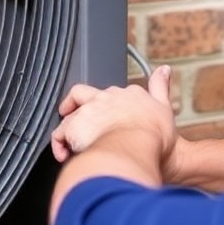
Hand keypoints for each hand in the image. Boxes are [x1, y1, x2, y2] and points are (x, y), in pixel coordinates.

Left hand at [51, 65, 175, 163]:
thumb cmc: (153, 134)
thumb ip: (161, 86)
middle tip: (77, 118)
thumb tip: (164, 69)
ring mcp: (88, 111)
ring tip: (69, 144)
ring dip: (68, 127)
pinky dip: (59, 144)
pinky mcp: (74, 127)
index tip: (109, 114)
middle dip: (77, 104)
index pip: (114, 93)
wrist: (135, 146)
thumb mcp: (164, 107)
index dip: (109, 104)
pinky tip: (64, 155)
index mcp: (127, 94)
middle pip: (84, 94)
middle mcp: (105, 98)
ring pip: (69, 114)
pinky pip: (60, 134)